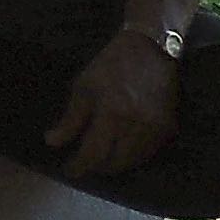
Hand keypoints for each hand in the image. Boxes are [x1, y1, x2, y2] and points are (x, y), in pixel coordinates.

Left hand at [44, 30, 182, 173]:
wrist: (151, 48)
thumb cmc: (112, 65)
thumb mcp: (84, 87)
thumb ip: (70, 118)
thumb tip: (52, 142)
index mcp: (111, 114)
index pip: (92, 153)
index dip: (80, 166)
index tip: (69, 170)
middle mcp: (134, 127)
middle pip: (114, 163)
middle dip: (98, 167)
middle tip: (87, 164)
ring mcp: (153, 130)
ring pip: (133, 162)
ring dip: (116, 164)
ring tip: (104, 160)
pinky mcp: (167, 129)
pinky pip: (148, 153)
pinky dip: (134, 157)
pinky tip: (124, 150)